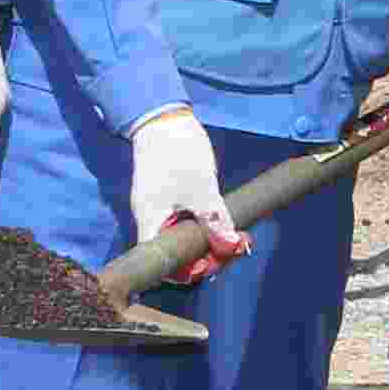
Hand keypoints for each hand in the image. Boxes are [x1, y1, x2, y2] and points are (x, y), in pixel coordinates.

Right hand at [126, 106, 246, 267]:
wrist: (164, 117)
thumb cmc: (178, 152)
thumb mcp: (202, 189)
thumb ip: (215, 220)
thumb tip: (229, 247)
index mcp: (151, 222)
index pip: (162, 263)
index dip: (187, 271)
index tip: (213, 261)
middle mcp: (151, 220)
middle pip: (175, 253)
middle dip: (205, 256)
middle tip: (235, 248)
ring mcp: (159, 209)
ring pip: (182, 238)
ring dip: (208, 241)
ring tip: (237, 238)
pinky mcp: (168, 199)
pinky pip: (184, 223)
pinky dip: (203, 227)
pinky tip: (225, 224)